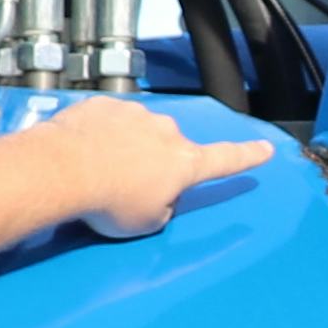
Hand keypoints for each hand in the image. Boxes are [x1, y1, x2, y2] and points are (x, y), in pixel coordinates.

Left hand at [40, 97, 279, 240]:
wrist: (61, 170)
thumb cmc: (108, 204)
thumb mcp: (146, 223)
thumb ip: (162, 206)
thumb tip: (155, 194)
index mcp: (184, 163)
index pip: (225, 160)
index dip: (247, 157)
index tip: (265, 148)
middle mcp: (166, 131)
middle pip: (169, 148)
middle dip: (154, 163)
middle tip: (126, 188)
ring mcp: (133, 114)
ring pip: (136, 133)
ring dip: (124, 148)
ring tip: (97, 172)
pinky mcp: (102, 104)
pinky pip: (107, 121)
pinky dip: (98, 135)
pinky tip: (79, 153)